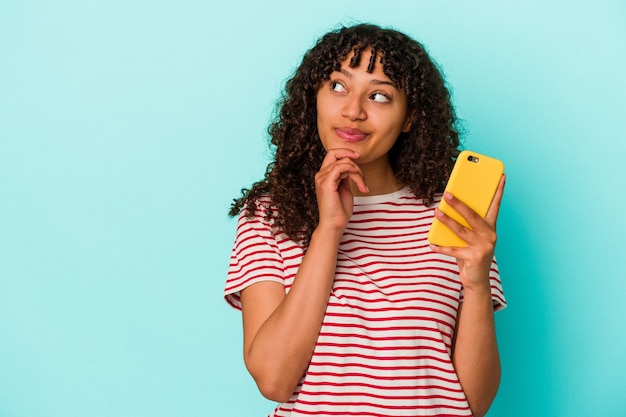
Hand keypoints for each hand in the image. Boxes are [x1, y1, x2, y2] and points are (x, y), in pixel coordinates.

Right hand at [314, 148, 368, 232]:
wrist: (334, 225)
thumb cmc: (339, 211)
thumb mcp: (344, 189)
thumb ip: (346, 177)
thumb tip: (352, 168)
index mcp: (324, 176)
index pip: (333, 155)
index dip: (345, 153)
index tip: (358, 158)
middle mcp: (321, 175)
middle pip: (335, 153)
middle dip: (350, 155)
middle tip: (361, 167)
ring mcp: (322, 178)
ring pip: (343, 162)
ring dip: (358, 172)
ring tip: (363, 185)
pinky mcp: (326, 183)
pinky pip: (341, 167)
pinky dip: (354, 173)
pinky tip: (360, 185)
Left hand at [430, 175, 505, 291]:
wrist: (477, 279)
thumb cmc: (472, 254)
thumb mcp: (472, 237)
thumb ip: (465, 225)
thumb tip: (448, 210)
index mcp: (490, 227)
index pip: (495, 206)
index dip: (498, 191)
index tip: (501, 176)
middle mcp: (489, 235)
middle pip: (472, 215)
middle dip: (459, 203)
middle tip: (447, 194)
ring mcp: (483, 246)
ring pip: (461, 230)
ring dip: (447, 220)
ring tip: (436, 212)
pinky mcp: (474, 257)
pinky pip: (453, 250)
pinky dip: (441, 247)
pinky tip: (431, 243)